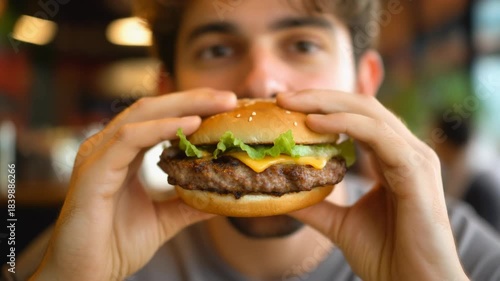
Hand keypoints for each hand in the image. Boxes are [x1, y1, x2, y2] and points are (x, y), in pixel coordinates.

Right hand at [30, 89, 236, 280]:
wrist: (87, 275)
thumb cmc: (116, 245)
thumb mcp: (164, 219)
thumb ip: (189, 203)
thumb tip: (221, 195)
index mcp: (123, 154)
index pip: (161, 118)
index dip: (194, 108)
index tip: (228, 108)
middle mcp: (108, 147)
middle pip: (154, 108)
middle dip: (195, 99)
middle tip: (230, 98)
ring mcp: (98, 155)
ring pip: (143, 114)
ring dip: (184, 105)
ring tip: (219, 104)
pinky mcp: (93, 170)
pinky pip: (130, 139)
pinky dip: (161, 128)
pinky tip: (191, 124)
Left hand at [279, 90, 468, 280]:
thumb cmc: (385, 255)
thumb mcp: (340, 224)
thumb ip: (316, 204)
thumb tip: (284, 193)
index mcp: (392, 159)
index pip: (356, 118)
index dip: (322, 107)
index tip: (285, 106)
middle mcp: (405, 151)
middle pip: (361, 106)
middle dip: (319, 97)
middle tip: (282, 96)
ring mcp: (413, 157)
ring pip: (369, 112)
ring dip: (326, 103)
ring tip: (291, 103)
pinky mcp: (415, 168)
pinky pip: (377, 134)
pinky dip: (344, 123)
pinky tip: (315, 123)